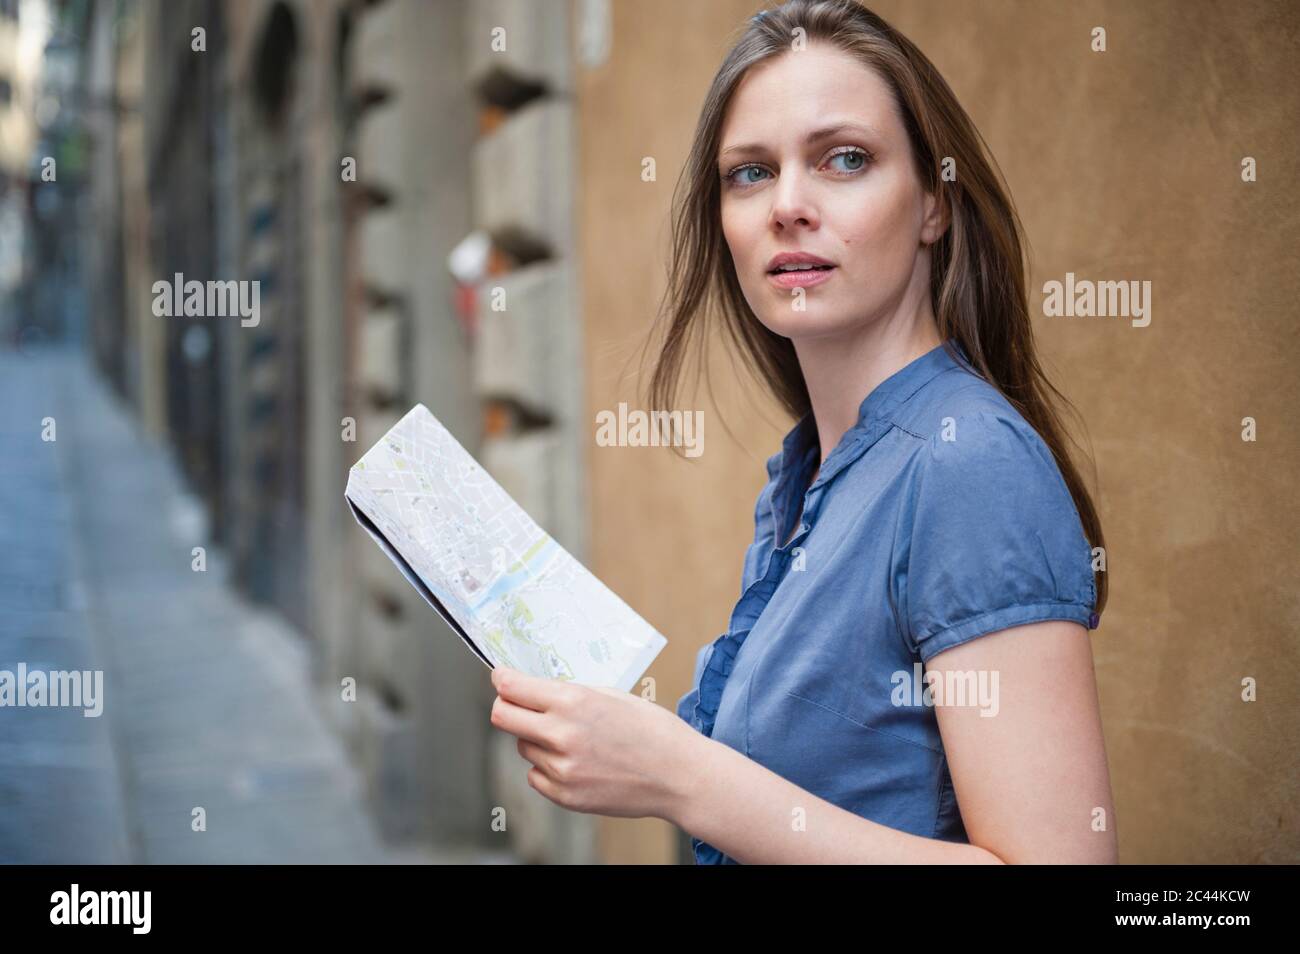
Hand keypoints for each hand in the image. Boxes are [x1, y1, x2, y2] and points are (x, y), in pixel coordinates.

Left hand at [489, 665, 697, 820]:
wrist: (679, 775)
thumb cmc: (652, 731)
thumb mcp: (610, 696)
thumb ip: (569, 694)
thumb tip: (535, 691)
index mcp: (573, 702)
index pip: (512, 688)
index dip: (502, 680)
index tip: (500, 677)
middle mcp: (561, 735)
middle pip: (502, 717)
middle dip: (506, 707)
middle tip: (516, 705)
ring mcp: (561, 769)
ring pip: (523, 747)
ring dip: (536, 740)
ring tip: (572, 740)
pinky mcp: (564, 796)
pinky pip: (536, 776)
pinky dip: (547, 768)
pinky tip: (577, 762)